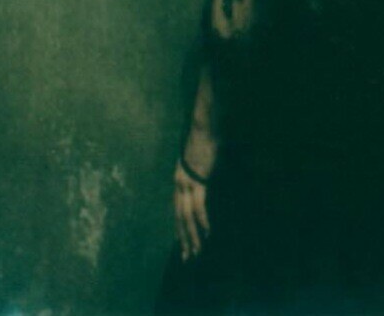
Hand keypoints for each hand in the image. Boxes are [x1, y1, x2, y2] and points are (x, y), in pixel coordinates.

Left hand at [173, 132, 216, 260]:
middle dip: (184, 238)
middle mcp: (179, 183)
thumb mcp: (198, 159)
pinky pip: (199, 205)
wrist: (203, 127)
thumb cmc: (203, 138)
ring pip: (187, 216)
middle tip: (187, 256)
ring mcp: (187, 182)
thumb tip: (203, 179)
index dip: (179, 227)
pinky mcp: (198, 180)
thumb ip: (199, 172)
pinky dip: (203, 220)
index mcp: (178, 179)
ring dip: (193, 235)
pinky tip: (207, 231)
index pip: (176, 209)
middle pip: (179, 217)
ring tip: (197, 250)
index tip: (182, 242)